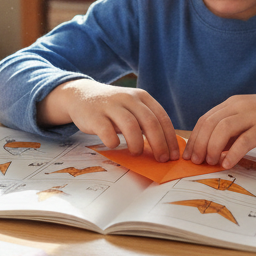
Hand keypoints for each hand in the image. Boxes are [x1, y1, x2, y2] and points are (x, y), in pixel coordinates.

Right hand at [39, 79, 177, 161]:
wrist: (82, 95)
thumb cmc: (113, 108)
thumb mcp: (132, 107)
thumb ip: (147, 122)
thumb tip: (165, 148)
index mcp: (142, 97)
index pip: (162, 118)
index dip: (170, 138)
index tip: (173, 155)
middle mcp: (128, 98)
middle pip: (150, 123)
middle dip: (159, 144)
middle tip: (161, 159)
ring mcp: (111, 106)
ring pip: (131, 126)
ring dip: (137, 144)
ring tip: (136, 153)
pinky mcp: (95, 116)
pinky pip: (107, 132)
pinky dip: (114, 142)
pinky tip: (115, 145)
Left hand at [184, 92, 255, 169]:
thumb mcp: (249, 117)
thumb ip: (232, 129)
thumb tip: (212, 148)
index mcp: (233, 103)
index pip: (205, 119)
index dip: (194, 138)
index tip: (189, 154)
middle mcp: (240, 106)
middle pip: (210, 124)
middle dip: (199, 145)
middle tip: (196, 162)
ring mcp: (253, 115)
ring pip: (222, 130)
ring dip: (212, 148)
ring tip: (211, 162)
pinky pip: (243, 140)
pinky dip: (232, 153)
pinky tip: (227, 163)